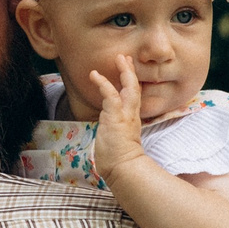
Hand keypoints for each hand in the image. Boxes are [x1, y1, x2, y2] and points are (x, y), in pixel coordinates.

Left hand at [85, 57, 147, 178]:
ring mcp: (125, 115)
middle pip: (134, 89)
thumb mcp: (117, 142)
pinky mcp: (116, 117)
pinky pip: (111, 95)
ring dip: (124, 72)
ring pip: (128, 88)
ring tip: (119, 58)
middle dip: (130, 72)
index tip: (127, 71)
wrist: (123, 169)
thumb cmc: (119, 161)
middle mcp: (131, 115)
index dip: (130, 84)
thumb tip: (109, 132)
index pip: (133, 98)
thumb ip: (114, 133)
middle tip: (125, 58)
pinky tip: (94, 75)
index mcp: (131, 120)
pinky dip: (103, 83)